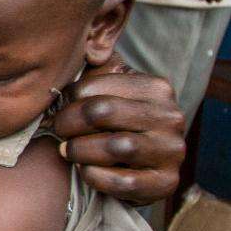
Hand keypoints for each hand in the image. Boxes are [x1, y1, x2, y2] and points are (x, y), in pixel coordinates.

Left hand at [52, 61, 183, 204]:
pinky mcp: (166, 183)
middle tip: (58, 131)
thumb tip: (81, 47)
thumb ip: (96, 70)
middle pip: (102, 112)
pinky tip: (86, 170)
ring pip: (114, 146)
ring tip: (69, 151)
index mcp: (156, 88)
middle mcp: (171, 117)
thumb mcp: (111, 91)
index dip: (67, 99)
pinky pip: (122, 181)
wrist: (141, 169)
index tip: (58, 108)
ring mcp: (172, 151)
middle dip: (69, 123)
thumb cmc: (117, 124)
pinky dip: (95, 176)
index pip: (95, 87)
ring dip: (80, 151)